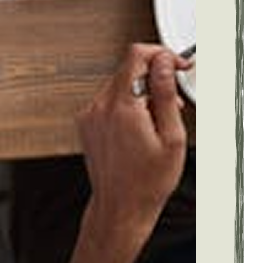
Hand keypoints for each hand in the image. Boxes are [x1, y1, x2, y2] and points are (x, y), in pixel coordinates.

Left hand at [68, 42, 190, 262]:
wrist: (121, 208)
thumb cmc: (147, 182)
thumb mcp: (171, 138)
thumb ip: (166, 94)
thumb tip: (164, 63)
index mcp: (122, 106)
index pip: (137, 55)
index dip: (161, 54)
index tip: (176, 63)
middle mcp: (100, 105)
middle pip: (127, 69)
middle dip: (154, 78)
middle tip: (173, 101)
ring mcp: (90, 114)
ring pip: (118, 85)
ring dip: (140, 94)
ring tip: (157, 122)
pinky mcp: (86, 122)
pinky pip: (108, 101)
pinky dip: (125, 106)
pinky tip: (138, 129)